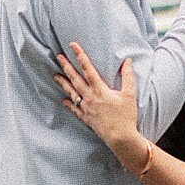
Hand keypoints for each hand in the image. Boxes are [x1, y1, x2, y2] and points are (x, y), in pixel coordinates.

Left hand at [55, 42, 144, 163]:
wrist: (121, 138)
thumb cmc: (126, 116)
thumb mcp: (129, 94)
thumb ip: (128, 76)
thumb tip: (127, 61)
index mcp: (100, 90)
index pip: (88, 68)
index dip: (80, 56)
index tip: (73, 46)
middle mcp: (90, 97)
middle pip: (75, 79)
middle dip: (66, 66)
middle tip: (58, 56)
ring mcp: (86, 108)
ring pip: (72, 93)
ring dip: (63, 83)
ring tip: (55, 75)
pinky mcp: (86, 118)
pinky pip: (75, 109)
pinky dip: (68, 104)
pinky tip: (63, 100)